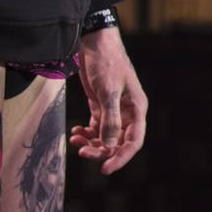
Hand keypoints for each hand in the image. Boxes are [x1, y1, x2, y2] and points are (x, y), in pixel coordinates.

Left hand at [70, 25, 146, 174]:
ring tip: (75, 140)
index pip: (133, 141)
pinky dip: (86, 133)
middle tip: (82, 153)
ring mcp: (113, 110)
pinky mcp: (100, 106)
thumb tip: (110, 144)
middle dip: (101, 151)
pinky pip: (95, 128)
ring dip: (91, 143)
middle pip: (118, 142)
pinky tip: (76, 131)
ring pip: (105, 137)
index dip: (121, 157)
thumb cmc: (106, 62)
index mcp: (136, 109)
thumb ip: (110, 118)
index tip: (105, 169)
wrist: (94, 41)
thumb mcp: (108, 90)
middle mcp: (127, 113)